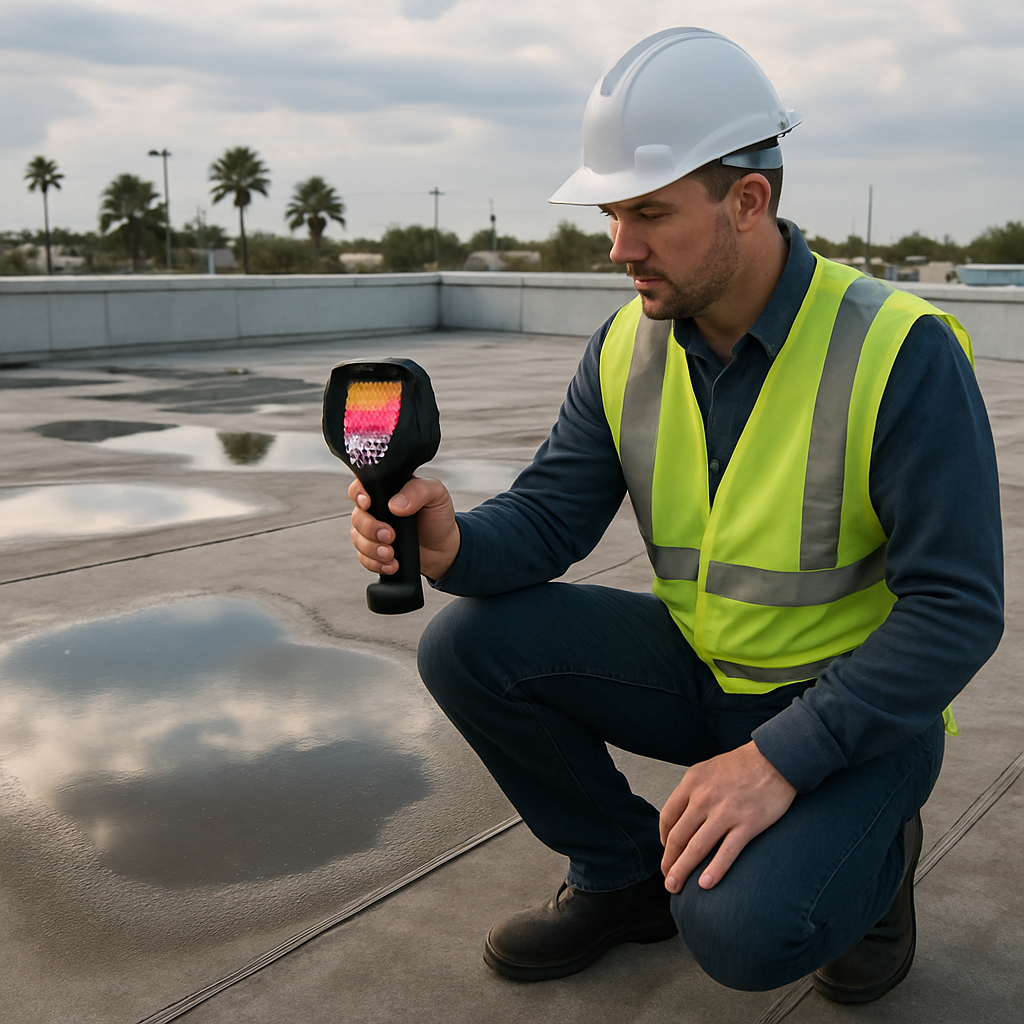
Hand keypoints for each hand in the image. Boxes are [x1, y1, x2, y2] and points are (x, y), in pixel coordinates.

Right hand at [348, 476, 460, 581]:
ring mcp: (373, 530)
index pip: (361, 487)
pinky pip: (363, 557)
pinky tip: (391, 564)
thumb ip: (418, 491)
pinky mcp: (374, 550)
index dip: (359, 495)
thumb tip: (395, 505)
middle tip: (390, 535)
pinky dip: (375, 563)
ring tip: (391, 554)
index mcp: (388, 490)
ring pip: (357, 538)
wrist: (444, 548)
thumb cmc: (438, 517)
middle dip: (370, 529)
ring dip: (372, 549)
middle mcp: (377, 509)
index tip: (368, 504)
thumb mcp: (436, 495)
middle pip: (357, 516)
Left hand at [660, 740, 795, 891]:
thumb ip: (692, 792)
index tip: (667, 852)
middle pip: (678, 837)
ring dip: (683, 870)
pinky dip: (714, 870)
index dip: (664, 839)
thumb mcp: (707, 770)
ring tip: (675, 887)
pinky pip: (727, 852)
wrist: (776, 759)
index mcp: (692, 782)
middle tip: (667, 879)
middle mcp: (704, 797)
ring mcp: (726, 812)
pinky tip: (705, 885)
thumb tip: (681, 819)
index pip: (668, 817)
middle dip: (669, 862)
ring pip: (696, 848)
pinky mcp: (748, 824)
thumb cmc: (741, 766)